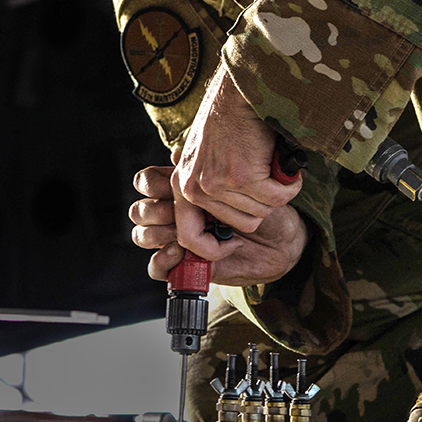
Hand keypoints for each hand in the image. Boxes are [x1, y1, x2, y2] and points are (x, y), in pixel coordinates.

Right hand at [130, 165, 308, 286]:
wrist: (282, 237)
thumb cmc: (264, 203)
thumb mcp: (242, 177)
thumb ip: (212, 164)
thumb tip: (176, 153)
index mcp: (185, 187)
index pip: (145, 182)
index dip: (151, 186)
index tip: (173, 187)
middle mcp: (177, 212)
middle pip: (139, 210)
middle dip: (157, 211)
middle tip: (183, 213)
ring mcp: (179, 238)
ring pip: (142, 235)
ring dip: (159, 235)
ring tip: (183, 236)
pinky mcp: (186, 264)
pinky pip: (157, 267)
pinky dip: (163, 261)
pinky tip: (182, 255)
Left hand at [172, 63, 302, 234]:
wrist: (241, 91)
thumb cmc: (229, 121)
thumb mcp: (205, 158)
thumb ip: (208, 189)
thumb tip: (221, 233)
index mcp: (183, 185)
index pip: (189, 238)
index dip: (213, 249)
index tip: (232, 244)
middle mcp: (195, 188)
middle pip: (242, 225)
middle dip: (259, 206)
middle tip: (262, 180)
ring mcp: (217, 184)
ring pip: (261, 212)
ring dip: (275, 192)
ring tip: (268, 165)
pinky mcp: (242, 176)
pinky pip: (278, 198)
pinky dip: (288, 184)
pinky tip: (280, 164)